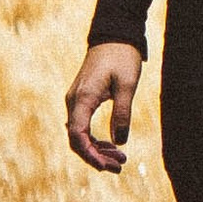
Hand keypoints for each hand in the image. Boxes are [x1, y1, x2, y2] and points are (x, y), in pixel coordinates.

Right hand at [67, 41, 143, 172]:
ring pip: (80, 134)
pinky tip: (111, 145)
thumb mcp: (127, 84)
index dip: (91, 155)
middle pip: (77, 140)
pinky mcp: (82, 99)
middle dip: (96, 157)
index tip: (108, 166)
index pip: (78, 136)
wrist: (114, 35)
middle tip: (119, 166)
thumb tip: (119, 141)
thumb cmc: (122, 56)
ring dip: (97, 149)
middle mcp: (74, 101)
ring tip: (120, 158)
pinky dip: (95, 138)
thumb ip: (122, 112)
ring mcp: (76, 100)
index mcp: (83, 98)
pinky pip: (83, 125)